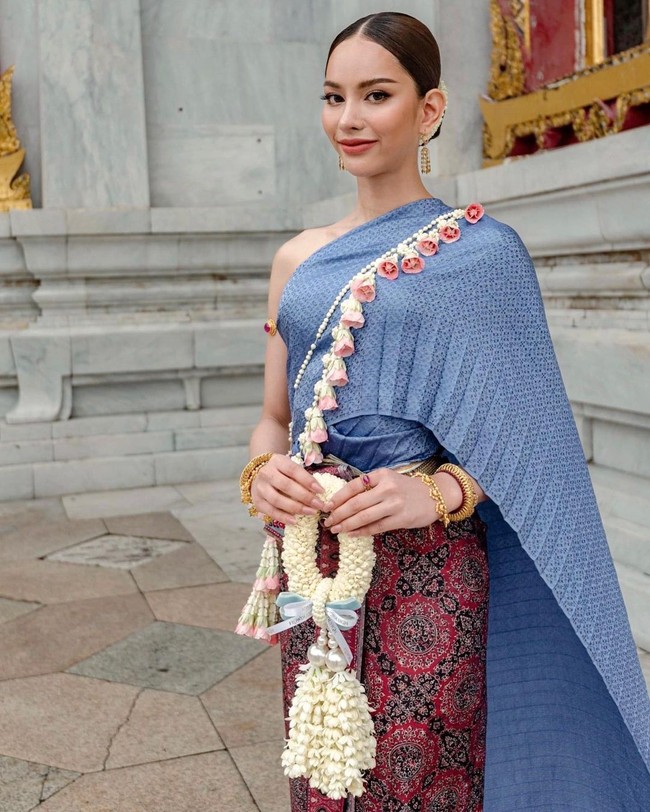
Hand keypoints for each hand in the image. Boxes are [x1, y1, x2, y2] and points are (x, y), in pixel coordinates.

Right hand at [250, 454, 326, 525]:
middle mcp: (266, 473)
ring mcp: (260, 488)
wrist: (258, 474)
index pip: (294, 470)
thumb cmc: (281, 472)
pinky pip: (270, 511)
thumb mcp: (290, 468)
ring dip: (296, 508)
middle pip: (286, 486)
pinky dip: (283, 517)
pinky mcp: (257, 501)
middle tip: (319, 504)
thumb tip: (319, 491)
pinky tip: (295, 521)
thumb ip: (302, 477)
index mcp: (277, 462)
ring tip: (310, 512)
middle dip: (305, 496)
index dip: (308, 481)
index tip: (321, 491)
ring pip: (277, 500)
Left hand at [322, 468, 446, 536]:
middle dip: (338, 513)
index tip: (327, 505)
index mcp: (381, 475)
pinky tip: (351, 534)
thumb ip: (370, 487)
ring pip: (364, 516)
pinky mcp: (401, 519)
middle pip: (356, 503)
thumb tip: (343, 500)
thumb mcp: (389, 480)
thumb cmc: (407, 489)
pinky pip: (376, 527)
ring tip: (335, 529)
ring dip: (347, 524)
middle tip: (327, 521)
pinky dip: (361, 532)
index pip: (354, 486)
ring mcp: (394, 504)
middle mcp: (387, 488)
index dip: (338, 497)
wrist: (436, 495)